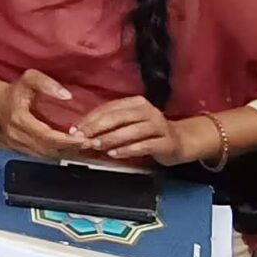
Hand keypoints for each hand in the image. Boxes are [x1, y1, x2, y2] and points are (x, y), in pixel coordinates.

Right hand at [0, 69, 81, 159]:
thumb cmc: (15, 90)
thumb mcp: (30, 78)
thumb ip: (47, 83)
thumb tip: (67, 96)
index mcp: (19, 118)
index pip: (46, 135)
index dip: (66, 140)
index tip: (84, 138)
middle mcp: (17, 135)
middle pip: (47, 148)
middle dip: (70, 148)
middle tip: (90, 144)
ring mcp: (17, 144)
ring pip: (45, 155)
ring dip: (66, 152)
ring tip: (84, 147)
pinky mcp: (20, 149)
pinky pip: (42, 155)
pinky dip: (58, 153)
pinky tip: (70, 149)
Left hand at [70, 97, 215, 164]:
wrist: (180, 142)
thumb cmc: (148, 133)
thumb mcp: (130, 124)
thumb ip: (111, 125)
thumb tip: (82, 131)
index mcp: (136, 103)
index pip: (109, 108)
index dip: (91, 118)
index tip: (76, 129)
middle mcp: (148, 111)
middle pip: (119, 117)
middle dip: (98, 127)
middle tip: (83, 138)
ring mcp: (159, 125)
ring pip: (131, 130)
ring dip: (111, 138)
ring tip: (96, 146)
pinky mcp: (166, 142)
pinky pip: (145, 145)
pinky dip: (128, 149)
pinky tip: (115, 154)